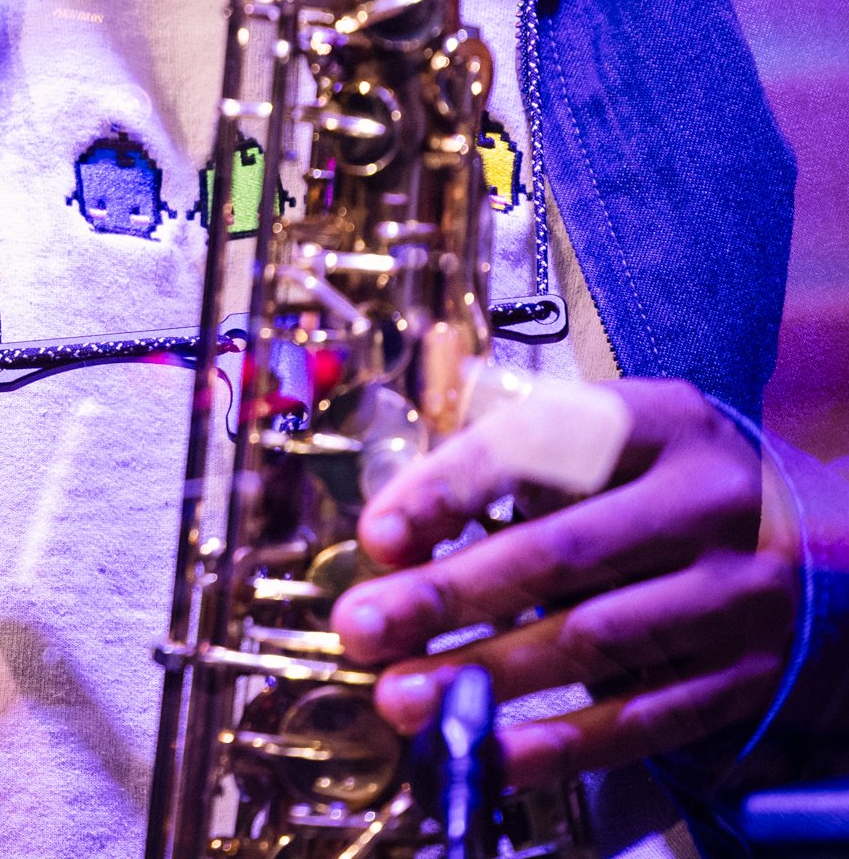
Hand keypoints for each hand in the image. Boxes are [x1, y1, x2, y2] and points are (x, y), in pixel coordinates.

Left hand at [329, 378, 797, 784]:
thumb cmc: (669, 479)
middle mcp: (707, 499)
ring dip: (483, 674)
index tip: (380, 533)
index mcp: (662, 419)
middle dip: (447, 593)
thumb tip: (398, 526)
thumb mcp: (612, 435)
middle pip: (562, 551)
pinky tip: (488, 749)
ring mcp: (735, 592)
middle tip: (364, 624)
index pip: (542, 446)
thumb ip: (515, 459)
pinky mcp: (744, 673)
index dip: (452, 490)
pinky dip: (556, 742)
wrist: (808, 535)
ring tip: (400, 695)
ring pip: (593, 640)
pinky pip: (639, 718)